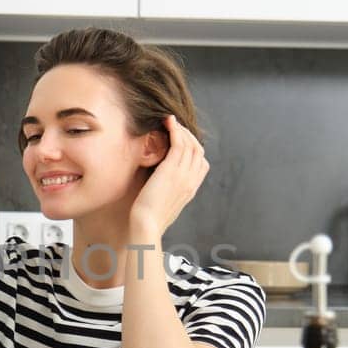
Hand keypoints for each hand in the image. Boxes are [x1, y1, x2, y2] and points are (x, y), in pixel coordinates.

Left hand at [129, 115, 207, 238]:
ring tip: (169, 121)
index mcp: (191, 189)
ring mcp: (184, 175)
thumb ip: (167, 191)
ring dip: (181, 129)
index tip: (180, 140)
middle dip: (188, 135)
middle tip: (174, 126)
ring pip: (190, 144)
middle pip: (198, 150)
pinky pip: (179, 143)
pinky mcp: (172, 170)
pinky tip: (167, 122)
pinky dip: (175, 129)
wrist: (146, 226)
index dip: (193, 149)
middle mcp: (191, 180)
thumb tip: (159, 184)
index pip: (201, 163)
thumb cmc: (148, 218)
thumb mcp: (163, 204)